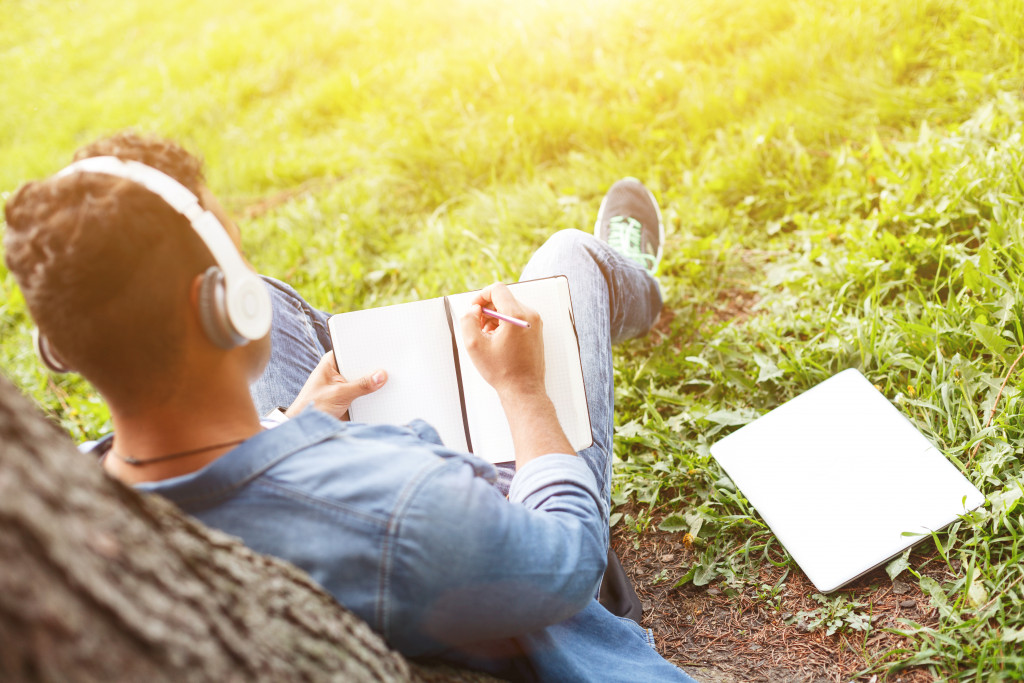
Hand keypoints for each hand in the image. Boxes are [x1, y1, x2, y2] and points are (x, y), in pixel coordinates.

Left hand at [286, 351, 386, 419]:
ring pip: (365, 381)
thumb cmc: (312, 407)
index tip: (384, 351)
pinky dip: (373, 396)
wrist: (308, 430)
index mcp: (332, 362)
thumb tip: (381, 376)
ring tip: (390, 383)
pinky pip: (366, 394)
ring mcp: (347, 385)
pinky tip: (385, 396)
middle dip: (374, 369)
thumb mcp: (338, 394)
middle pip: (362, 366)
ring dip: (374, 384)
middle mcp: (340, 372)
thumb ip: (360, 385)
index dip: (368, 350)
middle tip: (391, 368)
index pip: (353, 351)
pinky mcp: (352, 398)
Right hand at [459, 283, 544, 399]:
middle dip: (487, 310)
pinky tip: (497, 341)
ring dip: (495, 318)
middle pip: (503, 299)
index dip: (481, 296)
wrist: (523, 390)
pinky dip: (505, 324)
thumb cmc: (503, 372)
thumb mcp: (474, 345)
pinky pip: (517, 318)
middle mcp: (530, 316)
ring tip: (487, 338)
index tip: (474, 309)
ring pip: (509, 308)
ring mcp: (535, 323)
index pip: (497, 289)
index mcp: (517, 315)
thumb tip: (473, 309)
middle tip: (478, 328)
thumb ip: (468, 320)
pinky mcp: (536, 331)